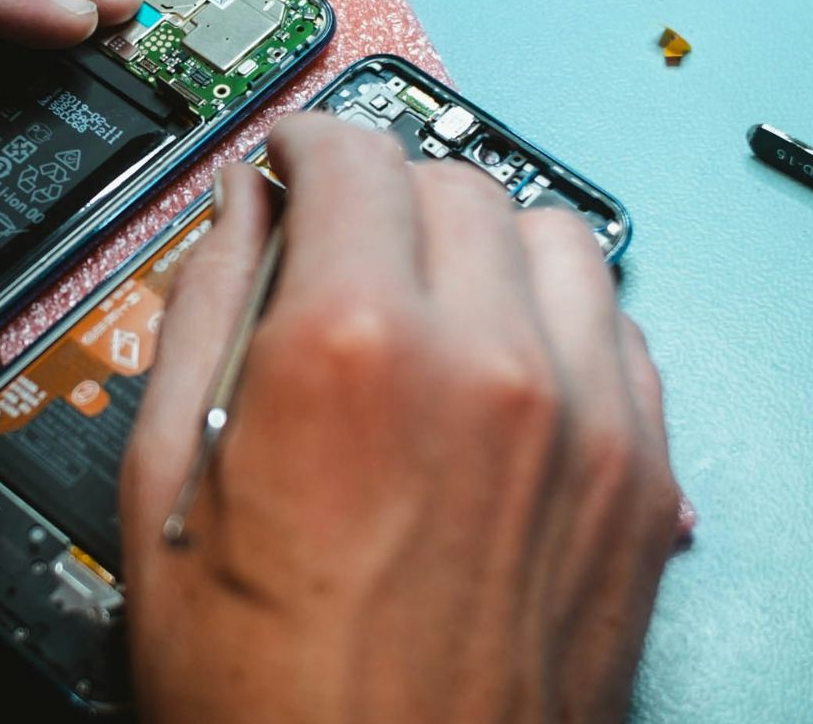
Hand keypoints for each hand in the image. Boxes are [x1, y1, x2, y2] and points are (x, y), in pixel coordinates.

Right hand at [121, 115, 680, 722]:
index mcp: (351, 350)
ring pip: (553, 236)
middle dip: (383, 194)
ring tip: (430, 301)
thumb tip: (237, 214)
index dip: (305, 145)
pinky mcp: (645, 478)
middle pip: (451, 181)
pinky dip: (557, 318)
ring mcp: (586, 419)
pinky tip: (502, 369)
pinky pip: (620, 327)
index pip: (349, 155)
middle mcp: (487, 362)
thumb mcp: (167, 491)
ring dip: (482, 242)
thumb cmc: (271, 698)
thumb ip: (204, 312)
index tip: (294, 161)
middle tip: (341, 246)